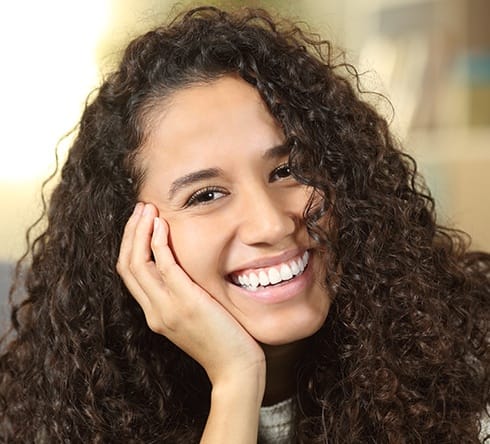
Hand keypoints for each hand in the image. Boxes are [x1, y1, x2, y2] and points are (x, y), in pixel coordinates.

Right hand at [117, 202, 265, 385]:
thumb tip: (184, 271)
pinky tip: (162, 225)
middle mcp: (154, 311)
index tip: (139, 222)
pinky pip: (163, 266)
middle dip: (130, 232)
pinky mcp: (185, 303)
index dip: (130, 244)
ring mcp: (166, 308)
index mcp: (155, 313)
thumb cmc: (222, 341)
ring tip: (147, 209)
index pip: (130, 274)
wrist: (235, 368)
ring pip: (137, 263)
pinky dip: (158, 242)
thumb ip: (183, 296)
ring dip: (139, 231)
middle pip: (127, 265)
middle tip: (140, 208)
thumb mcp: (195, 316)